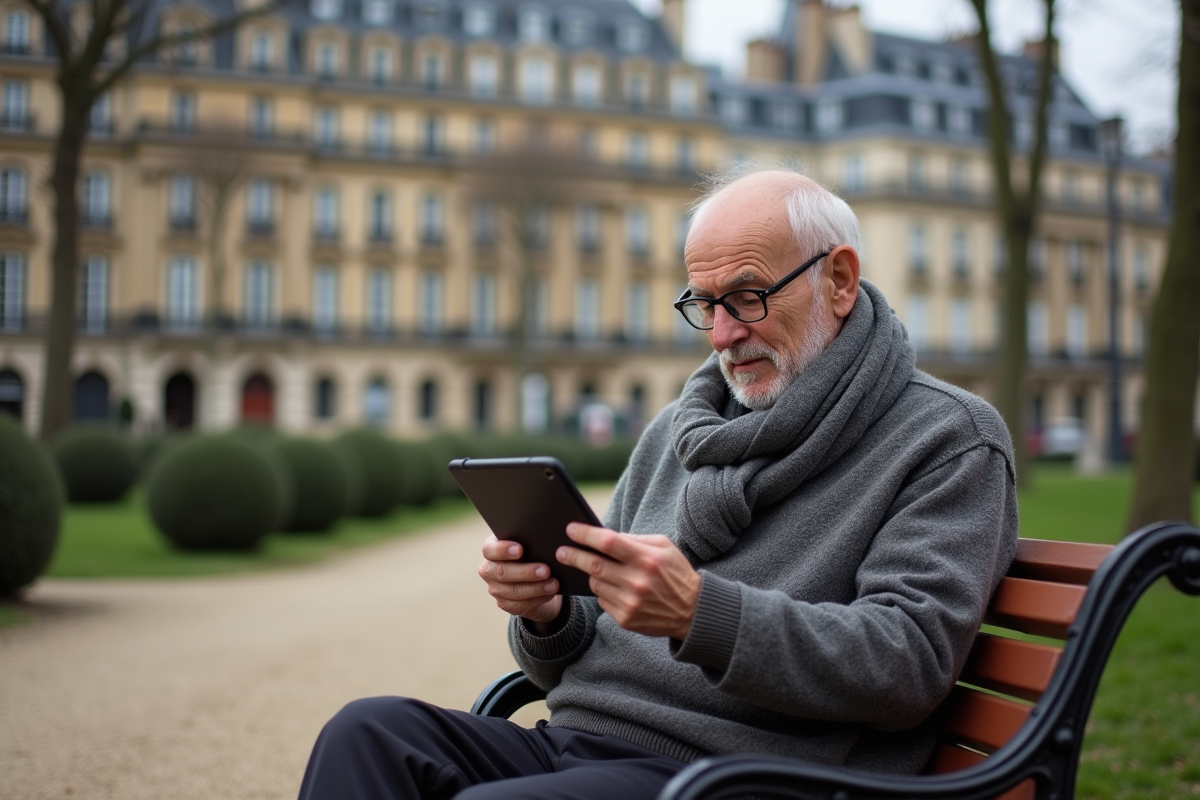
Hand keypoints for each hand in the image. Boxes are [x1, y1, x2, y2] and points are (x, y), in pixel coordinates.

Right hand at [479, 535, 562, 624]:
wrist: (534, 576)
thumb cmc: (531, 552)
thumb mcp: (529, 543)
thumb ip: (529, 540)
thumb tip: (544, 540)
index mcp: (492, 549)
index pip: (489, 549)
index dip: (502, 550)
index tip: (520, 550)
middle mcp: (489, 569)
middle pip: (502, 572)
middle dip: (525, 572)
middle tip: (546, 570)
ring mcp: (495, 588)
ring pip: (513, 591)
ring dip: (536, 588)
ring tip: (554, 584)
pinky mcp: (505, 603)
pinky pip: (521, 604)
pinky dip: (538, 598)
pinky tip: (550, 593)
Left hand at [557, 524, 700, 639]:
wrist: (692, 611)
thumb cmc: (676, 573)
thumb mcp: (664, 547)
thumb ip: (635, 540)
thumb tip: (605, 537)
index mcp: (646, 559)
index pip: (608, 543)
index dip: (585, 535)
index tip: (570, 530)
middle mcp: (637, 581)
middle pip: (594, 565)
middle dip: (573, 556)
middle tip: (561, 551)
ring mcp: (630, 603)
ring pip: (596, 584)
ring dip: (592, 575)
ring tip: (598, 570)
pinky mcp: (626, 619)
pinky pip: (602, 601)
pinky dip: (604, 592)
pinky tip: (615, 589)